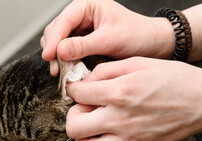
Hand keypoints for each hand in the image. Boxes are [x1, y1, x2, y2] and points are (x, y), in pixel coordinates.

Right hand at [41, 0, 174, 75]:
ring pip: (58, 43)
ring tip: (62, 73)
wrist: (152, 46)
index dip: (54, 39)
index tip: (49, 56)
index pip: (63, 21)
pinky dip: (65, 62)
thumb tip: (59, 51)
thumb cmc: (137, 35)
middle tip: (57, 70)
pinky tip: (68, 72)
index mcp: (87, 6)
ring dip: (57, 58)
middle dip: (53, 50)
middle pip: (55, 31)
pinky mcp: (82, 45)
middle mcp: (81, 16)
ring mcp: (80, 31)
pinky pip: (67, 53)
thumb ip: (84, 45)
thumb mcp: (110, 39)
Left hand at [66, 57, 201, 140]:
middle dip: (73, 116)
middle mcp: (119, 119)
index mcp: (118, 93)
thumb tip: (86, 81)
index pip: (76, 94)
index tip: (80, 89)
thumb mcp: (138, 62)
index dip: (73, 89)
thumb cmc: (173, 78)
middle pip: (73, 127)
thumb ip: (107, 70)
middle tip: (84, 110)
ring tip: (93, 130)